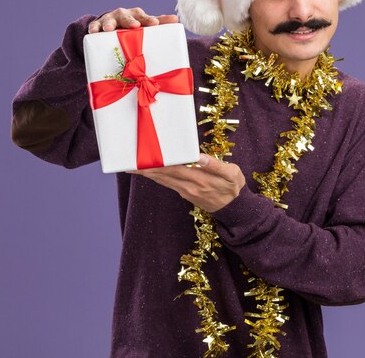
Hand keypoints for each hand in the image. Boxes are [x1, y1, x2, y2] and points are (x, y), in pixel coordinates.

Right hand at [88, 7, 178, 32]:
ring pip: (109, 20)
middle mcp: (123, 15)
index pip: (143, 16)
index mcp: (136, 16)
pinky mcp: (98, 26)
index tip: (154, 24)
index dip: (148, 20)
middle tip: (134, 26)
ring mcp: (109, 20)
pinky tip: (92, 32)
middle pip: (126, 16)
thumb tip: (176, 19)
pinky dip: (93, 28)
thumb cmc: (132, 28)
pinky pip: (95, 26)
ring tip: (108, 29)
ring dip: (108, 24)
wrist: (111, 27)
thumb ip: (159, 22)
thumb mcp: (144, 25)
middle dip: (129, 21)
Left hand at [130, 154, 245, 212]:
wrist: (235, 209)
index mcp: (199, 179)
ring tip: (133, 168)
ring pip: (163, 181)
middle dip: (146, 170)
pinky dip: (157, 178)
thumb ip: (215, 165)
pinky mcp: (186, 193)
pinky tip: (150, 173)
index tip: (144, 159)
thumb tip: (199, 156)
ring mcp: (186, 191)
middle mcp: (189, 186)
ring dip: (148, 175)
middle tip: (129, 163)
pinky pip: (168, 184)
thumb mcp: (232, 174)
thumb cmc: (234, 187)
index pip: (174, 169)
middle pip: (163, 176)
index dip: (157, 164)